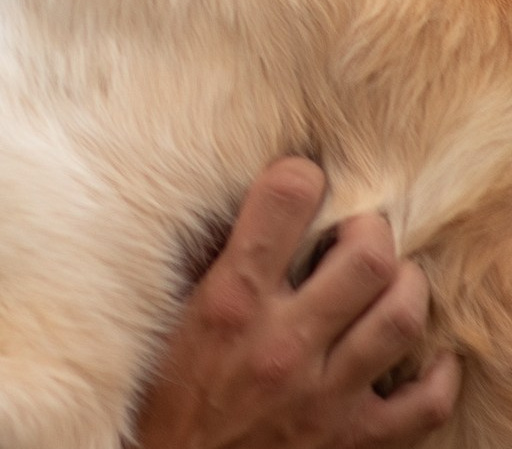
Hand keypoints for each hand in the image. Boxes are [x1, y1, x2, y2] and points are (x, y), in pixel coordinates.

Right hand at [134, 158, 460, 448]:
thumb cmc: (160, 394)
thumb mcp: (164, 316)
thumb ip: (200, 262)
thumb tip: (231, 208)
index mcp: (228, 303)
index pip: (283, 205)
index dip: (300, 175)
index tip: (303, 176)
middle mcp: (282, 343)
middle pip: (367, 257)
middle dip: (371, 229)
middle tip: (359, 230)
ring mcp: (325, 394)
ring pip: (402, 316)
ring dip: (407, 285)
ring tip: (392, 279)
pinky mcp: (353, 438)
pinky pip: (425, 402)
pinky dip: (438, 373)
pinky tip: (427, 355)